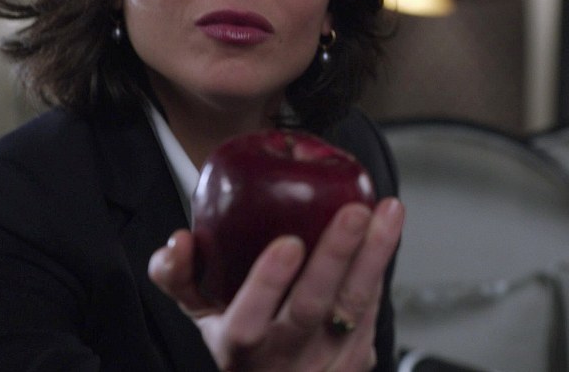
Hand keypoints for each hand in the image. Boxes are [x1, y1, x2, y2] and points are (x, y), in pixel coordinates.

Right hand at [148, 197, 404, 370]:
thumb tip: (179, 240)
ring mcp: (326, 361)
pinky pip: (372, 308)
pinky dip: (379, 266)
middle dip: (335, 256)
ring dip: (374, 254)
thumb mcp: (199, 316)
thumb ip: (179, 276)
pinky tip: (388, 229)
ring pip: (354, 307)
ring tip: (389, 211)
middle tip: (353, 212)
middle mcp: (284, 359)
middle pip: (311, 309)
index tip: (287, 243)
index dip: (267, 284)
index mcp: (239, 349)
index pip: (249, 322)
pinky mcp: (359, 355)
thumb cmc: (241, 339)